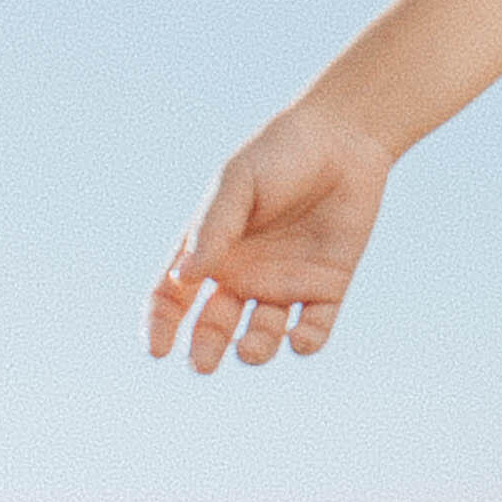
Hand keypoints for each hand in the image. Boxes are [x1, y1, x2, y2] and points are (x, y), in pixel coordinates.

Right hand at [148, 101, 393, 371]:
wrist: (343, 139)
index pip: (172, 296)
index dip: (160, 325)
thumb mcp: (238, 185)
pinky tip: (298, 340)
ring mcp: (284, 283)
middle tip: (202, 363)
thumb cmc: (280, 154)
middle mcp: (243, 274)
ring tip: (249, 349)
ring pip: (262, 334)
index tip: (158, 349)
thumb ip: (213, 229)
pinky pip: (313, 328)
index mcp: (210, 249)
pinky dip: (305, 342)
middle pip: (214, 326)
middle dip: (205, 348)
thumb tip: (184, 278)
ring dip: (254, 349)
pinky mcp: (326, 286)